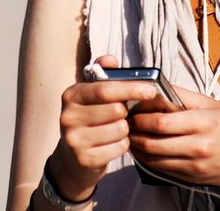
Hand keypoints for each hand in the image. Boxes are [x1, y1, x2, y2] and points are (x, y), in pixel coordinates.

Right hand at [48, 55, 158, 200]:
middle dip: (127, 112)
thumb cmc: (89, 119)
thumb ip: (103, 74)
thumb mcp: (91, 95)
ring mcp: (74, 140)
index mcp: (71, 95)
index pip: (104, 90)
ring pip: (120, 130)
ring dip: (125, 129)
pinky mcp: (85, 159)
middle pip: (116, 110)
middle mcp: (68, 117)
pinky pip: (119, 148)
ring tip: (115, 129)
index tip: (151, 90)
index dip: (130, 89)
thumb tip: (111, 59)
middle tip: (124, 114)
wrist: (73, 158)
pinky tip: (113, 143)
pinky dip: (122, 145)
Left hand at [128, 85, 219, 189]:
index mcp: (204, 122)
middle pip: (152, 142)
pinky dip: (150, 159)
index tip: (131, 109)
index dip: (140, 116)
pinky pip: (163, 169)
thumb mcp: (212, 104)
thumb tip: (155, 86)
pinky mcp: (194, 178)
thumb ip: (181, 96)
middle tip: (124, 122)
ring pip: (153, 159)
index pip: (161, 122)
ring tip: (130, 134)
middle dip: (133, 132)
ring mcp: (196, 165)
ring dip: (137, 147)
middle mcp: (199, 146)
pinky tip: (145, 148)